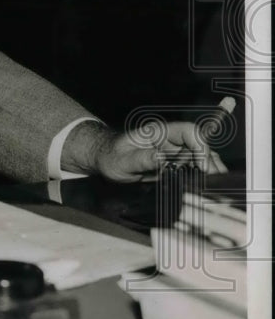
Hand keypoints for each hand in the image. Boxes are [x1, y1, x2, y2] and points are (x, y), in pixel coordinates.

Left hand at [63, 120, 228, 182]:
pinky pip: (192, 168)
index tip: (202, 166)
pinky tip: (204, 187)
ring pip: (200, 157)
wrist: (105, 161)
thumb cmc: (111, 157)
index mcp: (159, 132)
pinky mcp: (174, 165)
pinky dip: (201, 176)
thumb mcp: (123, 161)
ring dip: (209, 170)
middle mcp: (170, 140)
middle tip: (214, 181)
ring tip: (213, 186)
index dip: (200, 146)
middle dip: (210, 162)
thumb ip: (142, 159)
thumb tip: (162, 159)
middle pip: (200, 145)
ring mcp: (173, 152)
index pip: (189, 132)